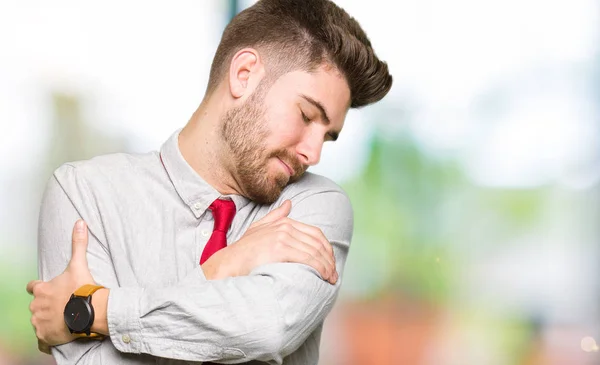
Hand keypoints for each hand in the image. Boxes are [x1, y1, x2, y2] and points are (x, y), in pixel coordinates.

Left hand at [27, 219, 96, 349]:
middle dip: (47, 306)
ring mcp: (39, 322)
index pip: (33, 287)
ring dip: (49, 320)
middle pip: (37, 306)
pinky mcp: (45, 336)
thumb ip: (78, 243)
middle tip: (64, 305)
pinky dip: (50, 336)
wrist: (89, 312)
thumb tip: (79, 222)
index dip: (40, 288)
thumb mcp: (79, 265)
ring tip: (66, 319)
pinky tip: (61, 333)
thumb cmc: (83, 289)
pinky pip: (43, 339)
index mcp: (42, 290)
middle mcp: (36, 306)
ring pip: (39, 321)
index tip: (51, 291)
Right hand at [202, 200, 337, 283]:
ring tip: (330, 279)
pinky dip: (319, 267)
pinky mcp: (280, 248)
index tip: (331, 264)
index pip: (316, 234)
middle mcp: (285, 227)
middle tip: (334, 276)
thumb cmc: (243, 251)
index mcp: (284, 222)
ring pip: (314, 252)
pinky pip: (307, 258)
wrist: (229, 263)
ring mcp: (282, 237)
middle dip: (329, 260)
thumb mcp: (259, 229)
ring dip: (326, 267)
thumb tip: (289, 203)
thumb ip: (275, 216)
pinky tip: (322, 276)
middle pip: (318, 243)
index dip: (327, 250)